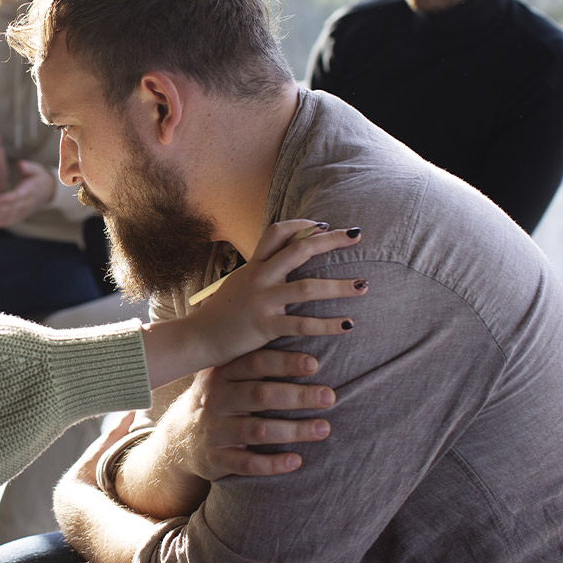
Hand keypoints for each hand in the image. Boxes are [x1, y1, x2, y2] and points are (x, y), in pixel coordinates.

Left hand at [0, 160, 55, 227]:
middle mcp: (26, 203)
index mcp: (30, 191)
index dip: (7, 199)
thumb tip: (21, 164)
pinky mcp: (20, 215)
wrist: (48, 191)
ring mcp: (23, 211)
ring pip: (9, 217)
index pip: (18, 196)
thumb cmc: (39, 178)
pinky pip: (8, 221)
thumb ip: (29, 167)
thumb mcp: (37, 170)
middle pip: (12, 209)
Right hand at [116, 349, 334, 519]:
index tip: (314, 364)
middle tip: (329, 396)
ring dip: (294, 430)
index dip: (284, 362)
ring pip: (257, 430)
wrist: (180, 437)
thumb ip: (254, 362)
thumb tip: (303, 334)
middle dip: (297, 396)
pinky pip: (246, 464)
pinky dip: (272, 464)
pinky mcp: (216, 458)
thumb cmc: (220, 400)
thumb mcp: (227, 377)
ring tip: (324, 428)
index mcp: (222, 374)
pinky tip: (296, 461)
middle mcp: (216, 399)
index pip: (254, 363)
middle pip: (260, 395)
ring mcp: (214, 430)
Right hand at [186, 219, 366, 369]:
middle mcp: (259, 278)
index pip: (277, 232)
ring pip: (307, 288)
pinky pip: (302, 325)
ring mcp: (262, 301)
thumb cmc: (223, 312)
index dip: (302, 225)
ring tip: (363, 285)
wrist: (199, 338)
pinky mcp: (265, 326)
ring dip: (339, 286)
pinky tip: (348, 324)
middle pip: (299, 250)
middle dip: (331, 240)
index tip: (324, 225)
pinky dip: (328, 325)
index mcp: (253, 265)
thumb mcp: (239, 282)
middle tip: (357, 235)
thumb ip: (261, 270)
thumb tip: (284, 258)